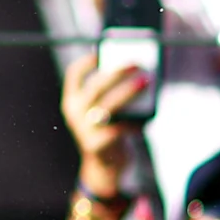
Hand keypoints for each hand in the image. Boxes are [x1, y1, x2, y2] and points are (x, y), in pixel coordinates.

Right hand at [57, 52, 145, 188]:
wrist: (104, 168)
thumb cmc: (108, 132)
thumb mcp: (103, 113)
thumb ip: (112, 96)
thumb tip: (137, 73)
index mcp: (72, 102)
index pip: (74, 75)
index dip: (89, 61)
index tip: (106, 51)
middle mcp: (74, 114)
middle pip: (96, 87)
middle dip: (117, 72)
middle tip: (137, 63)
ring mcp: (84, 130)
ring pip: (108, 106)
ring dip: (129, 91)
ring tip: (147, 81)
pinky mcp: (97, 145)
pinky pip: (120, 128)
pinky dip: (135, 123)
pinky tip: (145, 122)